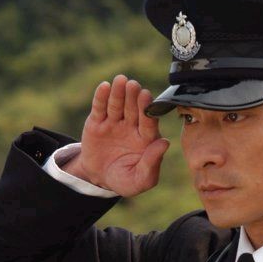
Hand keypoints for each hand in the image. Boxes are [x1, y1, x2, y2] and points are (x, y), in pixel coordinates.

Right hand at [65, 75, 169, 196]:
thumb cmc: (125, 181)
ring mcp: (114, 123)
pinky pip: (100, 108)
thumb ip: (152, 163)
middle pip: (133, 109)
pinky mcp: (97, 122)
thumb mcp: (140, 180)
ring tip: (121, 81)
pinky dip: (101, 97)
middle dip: (133, 97)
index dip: (147, 110)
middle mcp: (132, 127)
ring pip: (117, 105)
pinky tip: (105, 87)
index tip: (146, 98)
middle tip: (134, 86)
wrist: (99, 179)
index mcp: (146, 139)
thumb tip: (165, 143)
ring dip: (119, 93)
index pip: (148, 123)